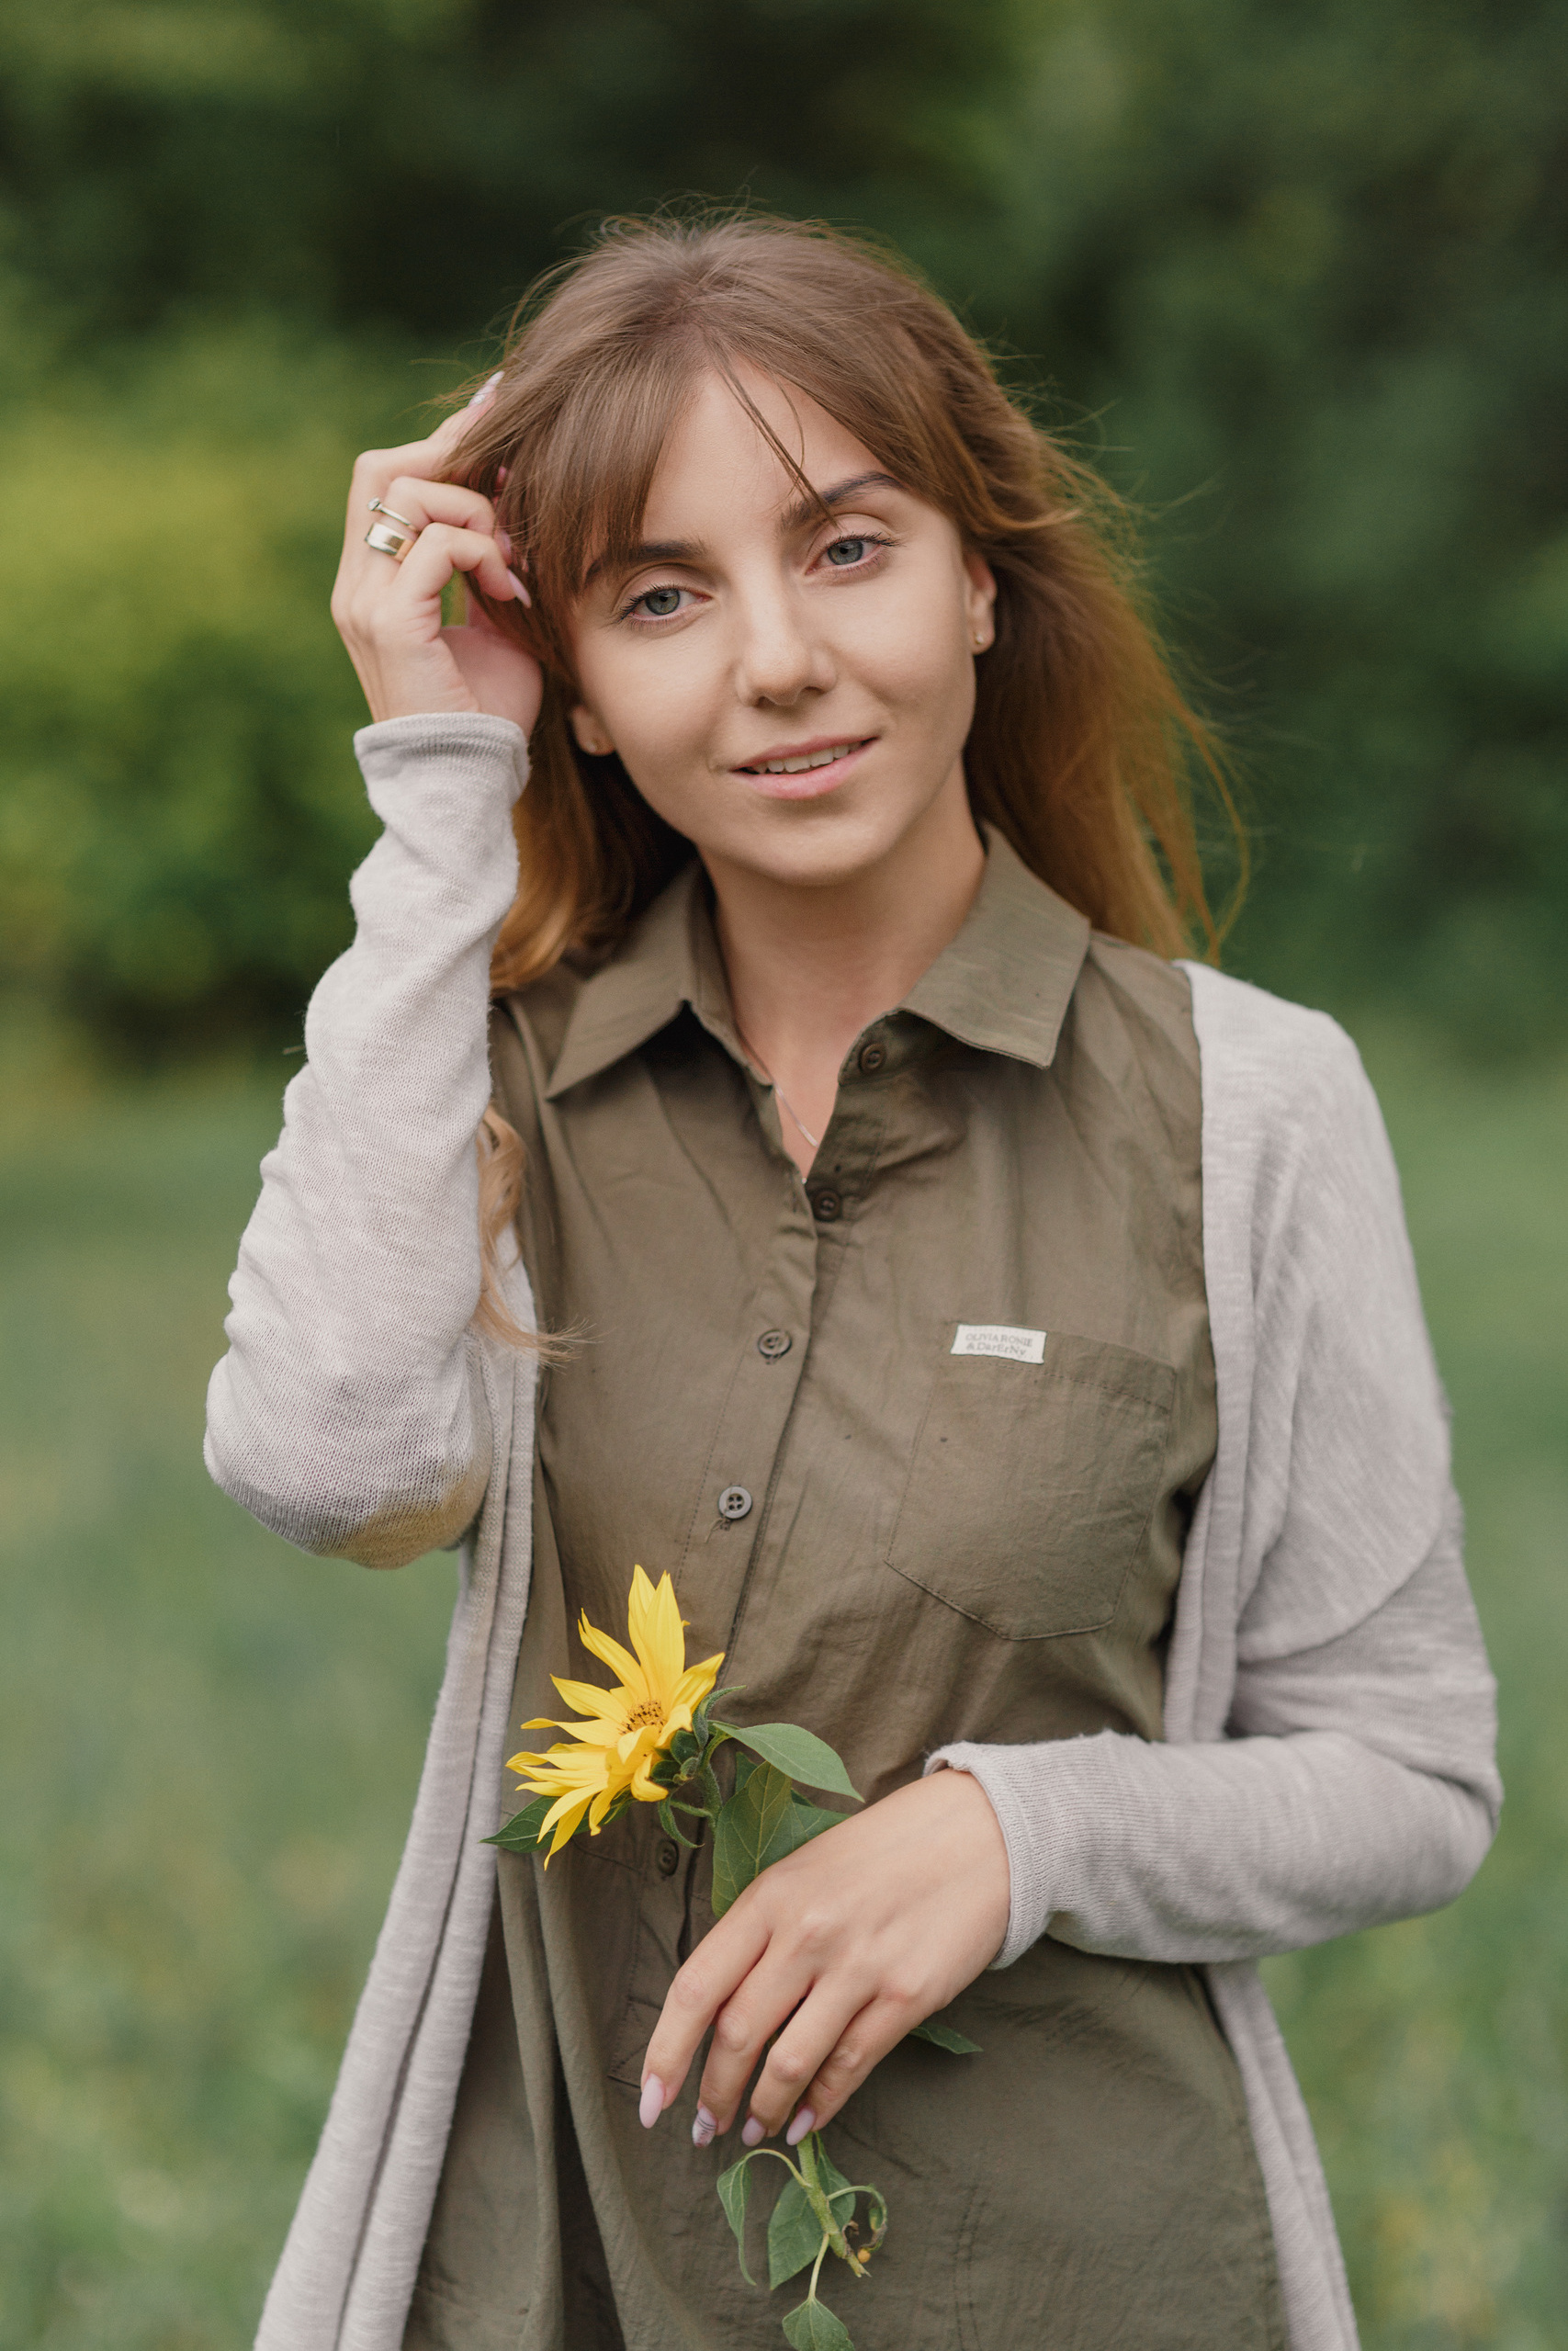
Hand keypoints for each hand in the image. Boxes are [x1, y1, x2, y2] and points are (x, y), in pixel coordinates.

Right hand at [329, 387, 542, 732]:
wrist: (466, 780)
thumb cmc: (485, 713)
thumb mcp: (489, 623)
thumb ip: (485, 564)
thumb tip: (511, 500)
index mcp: (370, 581)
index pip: (386, 479)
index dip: (441, 441)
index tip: (495, 416)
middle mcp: (356, 584)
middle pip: (382, 467)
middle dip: (452, 454)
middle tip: (510, 470)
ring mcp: (364, 602)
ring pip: (408, 493)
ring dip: (474, 511)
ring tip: (508, 559)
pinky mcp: (389, 622)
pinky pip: (433, 544)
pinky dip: (479, 551)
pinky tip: (506, 589)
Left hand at [639, 1767, 1008, 2149]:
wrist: (975, 1833)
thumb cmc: (879, 1853)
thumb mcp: (804, 1871)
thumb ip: (761, 1932)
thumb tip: (718, 2011)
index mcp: (770, 1896)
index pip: (696, 1986)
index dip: (665, 2052)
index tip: (650, 2101)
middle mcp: (806, 1932)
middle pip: (738, 2034)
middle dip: (713, 2094)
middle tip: (705, 2129)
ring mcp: (858, 1966)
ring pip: (789, 2062)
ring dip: (763, 2108)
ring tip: (752, 2130)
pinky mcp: (906, 1996)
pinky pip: (849, 2067)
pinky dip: (821, 2105)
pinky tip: (805, 2122)